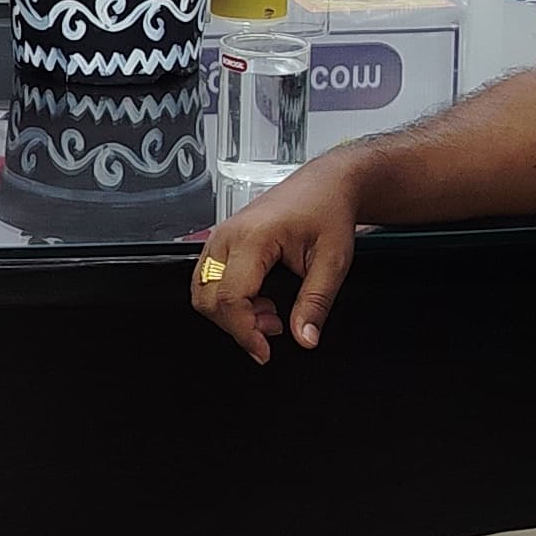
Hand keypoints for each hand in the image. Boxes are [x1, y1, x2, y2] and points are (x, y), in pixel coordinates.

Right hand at [190, 150, 369, 363]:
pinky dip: (227, 298)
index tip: (264, 352)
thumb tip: (304, 338)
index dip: (245, 332)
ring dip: (230, 312)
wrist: (326, 183)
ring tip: (269, 313)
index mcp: (253, 237)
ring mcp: (221, 236)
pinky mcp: (222, 240)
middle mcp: (228, 235)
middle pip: (207, 298)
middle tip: (274, 327)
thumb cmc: (328, 210)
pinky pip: (208, 278)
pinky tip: (258, 299)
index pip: (230, 297)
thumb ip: (316, 303)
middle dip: (236, 324)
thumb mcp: (333, 261)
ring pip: (202, 290)